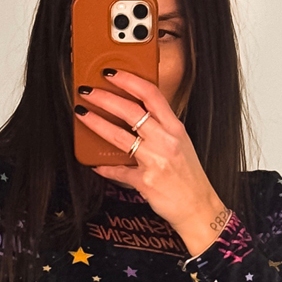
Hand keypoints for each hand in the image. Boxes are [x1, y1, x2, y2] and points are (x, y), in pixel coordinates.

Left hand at [74, 70, 225, 254]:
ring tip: (82, 114)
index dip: (129, 80)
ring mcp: (155, 161)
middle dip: (105, 97)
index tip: (112, 74)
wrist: (198, 207)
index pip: (151, 95)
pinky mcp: (145, 182)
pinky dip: (104, 167)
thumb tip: (135, 116)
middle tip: (88, 91)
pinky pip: (118, 171)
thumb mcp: (181, 144)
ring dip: (97, 123)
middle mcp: (165, 141)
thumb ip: (161, 128)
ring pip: (119, 136)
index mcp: (175, 128)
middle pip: (131, 111)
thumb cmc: (189, 177)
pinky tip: (94, 162)